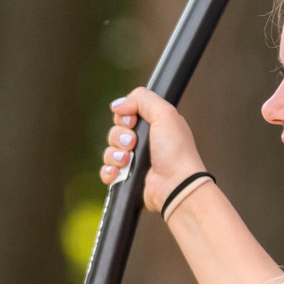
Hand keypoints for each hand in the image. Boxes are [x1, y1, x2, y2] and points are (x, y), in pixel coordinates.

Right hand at [100, 89, 204, 213]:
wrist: (176, 184)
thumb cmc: (175, 151)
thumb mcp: (165, 114)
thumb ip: (142, 99)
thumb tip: (118, 104)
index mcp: (153, 125)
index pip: (125, 114)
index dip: (124, 117)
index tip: (133, 122)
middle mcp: (143, 142)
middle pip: (115, 131)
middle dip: (120, 137)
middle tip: (133, 143)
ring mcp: (134, 161)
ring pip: (110, 151)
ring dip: (115, 155)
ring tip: (128, 160)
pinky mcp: (127, 178)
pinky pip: (107, 170)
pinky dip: (109, 171)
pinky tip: (119, 172)